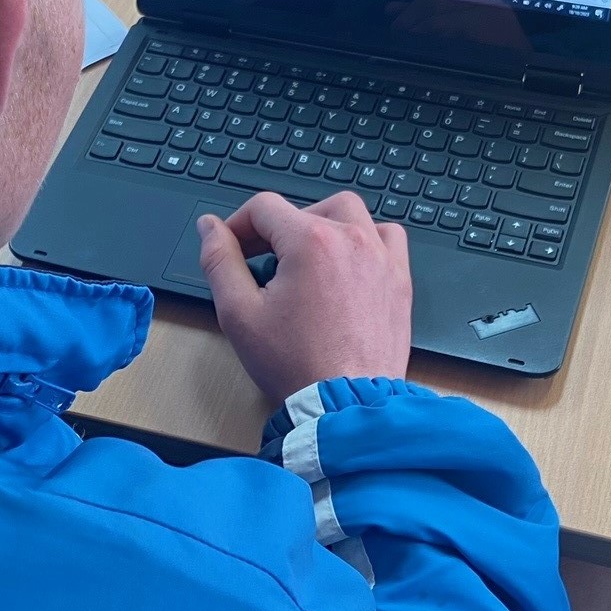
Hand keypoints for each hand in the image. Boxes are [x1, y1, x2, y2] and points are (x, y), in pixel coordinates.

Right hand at [195, 192, 412, 407]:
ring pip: (350, 214)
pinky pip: (387, 238)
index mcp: (310, 242)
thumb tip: (211, 228)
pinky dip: (366, 239)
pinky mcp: (399, 281)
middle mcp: (351, 240)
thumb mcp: (239, 313)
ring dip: (323, 224)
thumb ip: (219, 261)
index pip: (264, 207)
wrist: (346, 403)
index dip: (238, 224)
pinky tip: (348, 263)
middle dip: (278, 226)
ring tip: (304, 256)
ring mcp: (381, 259)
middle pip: (307, 207)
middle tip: (261, 257)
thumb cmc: (296, 365)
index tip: (232, 247)